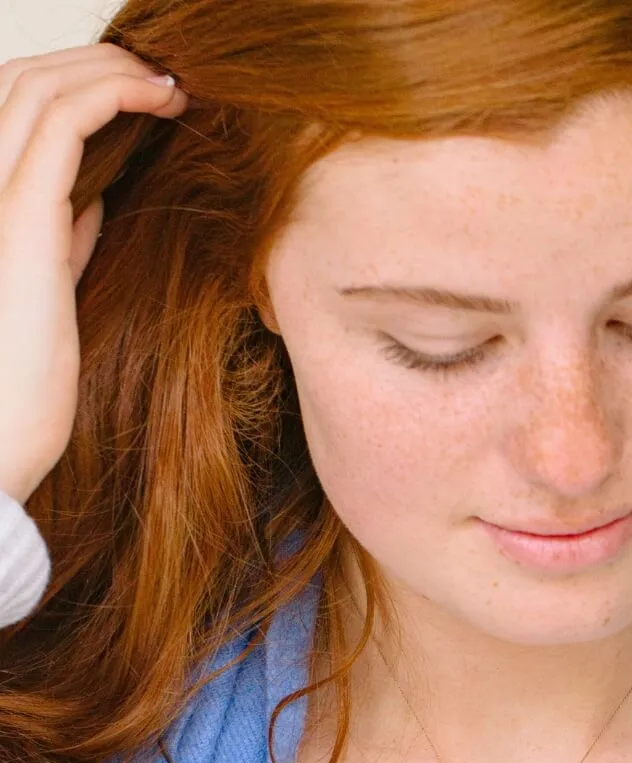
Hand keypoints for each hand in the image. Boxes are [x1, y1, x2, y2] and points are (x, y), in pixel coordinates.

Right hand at [0, 43, 188, 504]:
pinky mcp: (19, 218)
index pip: (12, 107)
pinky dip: (117, 93)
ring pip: (39, 85)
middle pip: (22, 79)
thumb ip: (60, 237)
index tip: (140, 94)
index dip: (75, 84)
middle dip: (94, 62)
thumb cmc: (23, 385)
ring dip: (112, 69)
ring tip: (170, 84)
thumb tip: (91, 198)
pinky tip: (163, 102)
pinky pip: (64, 121)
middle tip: (160, 76)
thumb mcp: (48, 291)